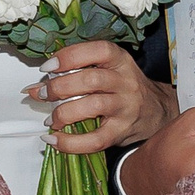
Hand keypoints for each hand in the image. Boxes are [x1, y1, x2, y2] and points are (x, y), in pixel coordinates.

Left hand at [28, 41, 175, 154]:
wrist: (156, 112)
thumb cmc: (123, 88)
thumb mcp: (109, 69)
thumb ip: (78, 71)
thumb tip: (37, 85)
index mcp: (120, 61)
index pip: (98, 51)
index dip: (70, 56)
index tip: (48, 66)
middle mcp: (125, 82)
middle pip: (91, 80)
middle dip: (59, 87)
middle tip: (42, 94)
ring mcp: (126, 108)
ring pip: (93, 106)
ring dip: (64, 113)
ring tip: (50, 119)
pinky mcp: (122, 132)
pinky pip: (95, 140)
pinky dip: (71, 142)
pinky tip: (54, 139)